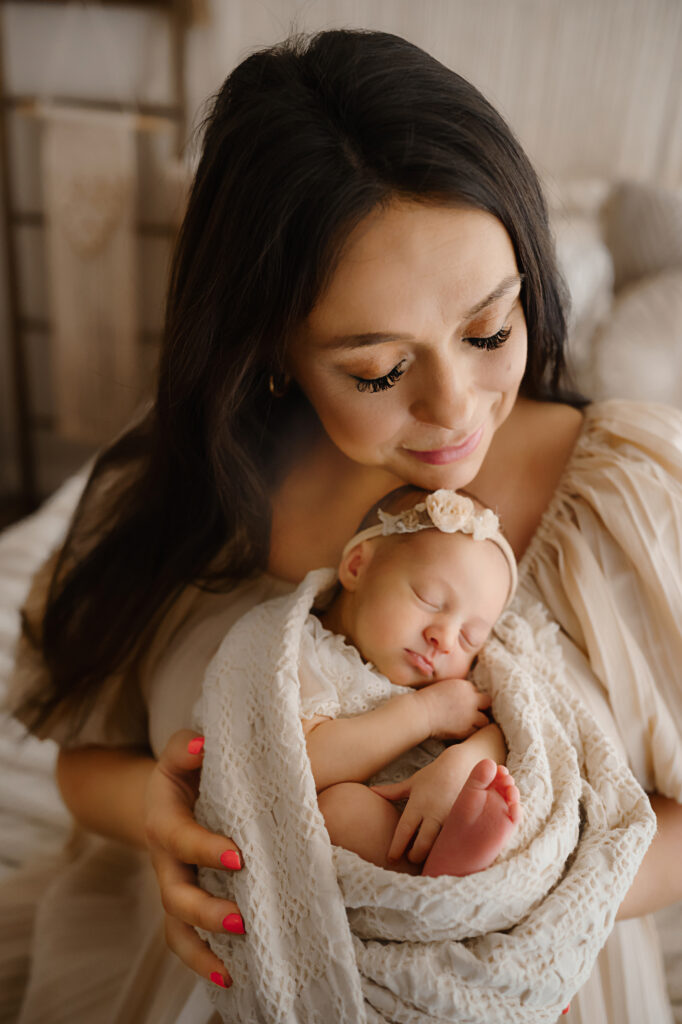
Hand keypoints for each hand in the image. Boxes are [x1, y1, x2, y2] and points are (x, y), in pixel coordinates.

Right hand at [144, 729, 243, 988]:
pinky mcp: (185, 905)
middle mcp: (165, 861)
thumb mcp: (181, 752)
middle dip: (207, 911)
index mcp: (164, 820)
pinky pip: (186, 941)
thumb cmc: (186, 770)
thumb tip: (205, 743)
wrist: (168, 795)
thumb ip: (189, 746)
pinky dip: (203, 963)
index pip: (180, 839)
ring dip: (204, 946)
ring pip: (177, 927)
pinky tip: (230, 978)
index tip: (237, 857)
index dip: (204, 849)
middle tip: (243, 917)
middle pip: (175, 895)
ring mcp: (173, 886)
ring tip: (234, 963)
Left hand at [371, 744, 473, 862]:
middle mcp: (433, 813)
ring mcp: (450, 818)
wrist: (462, 764)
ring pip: (440, 845)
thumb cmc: (434, 774)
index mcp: (418, 804)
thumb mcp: (412, 782)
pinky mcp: (465, 821)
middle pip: (422, 843)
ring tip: (427, 861)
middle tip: (410, 858)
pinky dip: (448, 848)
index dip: (397, 847)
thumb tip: (372, 791)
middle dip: (415, 856)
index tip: (391, 858)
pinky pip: (455, 840)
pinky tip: (446, 854)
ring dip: (432, 855)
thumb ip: (392, 791)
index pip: (404, 830)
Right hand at [416, 677, 490, 739]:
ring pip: (485, 720)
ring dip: (478, 722)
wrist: (420, 712)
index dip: (471, 698)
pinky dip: (470, 732)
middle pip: (486, 702)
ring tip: (469, 724)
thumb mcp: (444, 687)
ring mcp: (470, 714)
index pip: (476, 691)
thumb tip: (462, 698)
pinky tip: (462, 731)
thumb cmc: (425, 700)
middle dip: (481, 707)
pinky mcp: (467, 728)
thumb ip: (457, 691)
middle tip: (473, 713)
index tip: (465, 703)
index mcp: (464, 685)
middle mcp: (471, 699)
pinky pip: (475, 731)